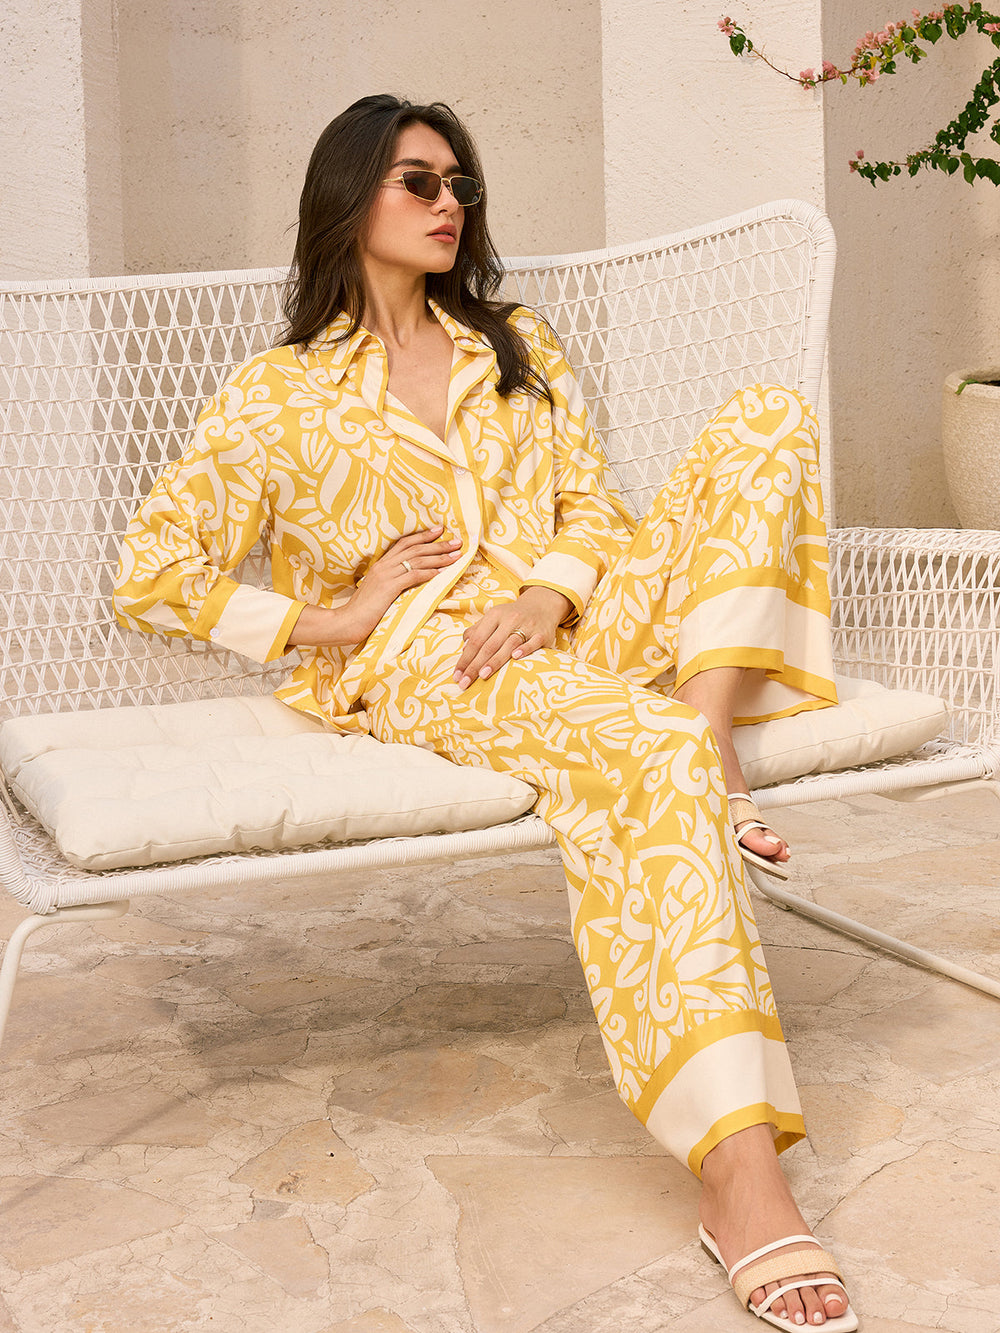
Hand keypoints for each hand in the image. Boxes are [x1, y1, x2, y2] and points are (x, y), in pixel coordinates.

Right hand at [286, 525, 461, 647]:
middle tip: (457, 541)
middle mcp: (384, 566)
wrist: (348, 621)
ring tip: (456, 555)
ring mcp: (386, 575)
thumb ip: (392, 581)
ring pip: (417, 560)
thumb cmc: (364, 610)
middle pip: (415, 549)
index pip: (404, 543)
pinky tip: (442, 572)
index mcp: (381, 564)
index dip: (423, 535)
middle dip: (438, 544)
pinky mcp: (388, 587)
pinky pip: (412, 576)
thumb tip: (409, 579)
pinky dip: (428, 573)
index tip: (440, 530)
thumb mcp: (379, 590)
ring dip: (439, 557)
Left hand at [453, 585, 571, 688]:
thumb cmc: (512, 616)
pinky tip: (515, 658)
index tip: (457, 675)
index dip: (465, 658)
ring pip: (508, 644)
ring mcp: (527, 626)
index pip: (476, 639)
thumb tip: (464, 648)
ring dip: (495, 661)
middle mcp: (510, 619)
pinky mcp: (542, 634)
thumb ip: (478, 630)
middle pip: (489, 645)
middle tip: (464, 682)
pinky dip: (524, 649)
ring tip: (482, 675)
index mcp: (494, 615)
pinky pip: (533, 642)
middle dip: (475, 665)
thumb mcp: (494, 617)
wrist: (542, 605)